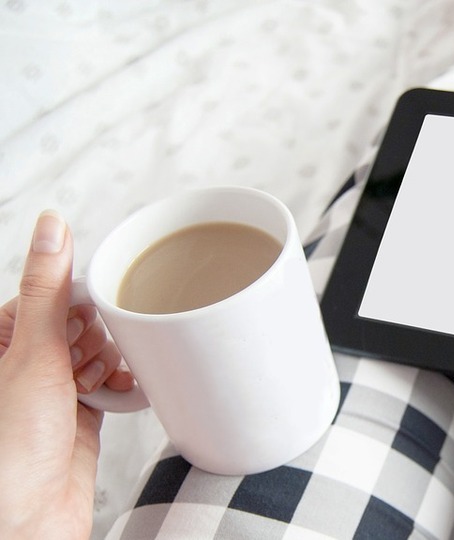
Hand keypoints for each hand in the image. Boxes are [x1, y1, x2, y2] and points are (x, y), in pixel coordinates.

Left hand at [0, 211, 132, 538]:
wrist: (31, 520)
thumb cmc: (12, 448)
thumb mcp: (32, 353)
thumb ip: (47, 288)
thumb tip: (52, 226)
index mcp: (0, 342)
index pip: (46, 296)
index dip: (74, 303)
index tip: (85, 316)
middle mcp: (24, 365)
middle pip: (78, 323)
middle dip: (95, 337)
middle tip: (83, 362)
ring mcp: (53, 392)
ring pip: (98, 352)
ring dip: (111, 363)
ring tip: (99, 384)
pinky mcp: (81, 416)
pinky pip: (111, 384)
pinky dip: (123, 386)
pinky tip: (123, 393)